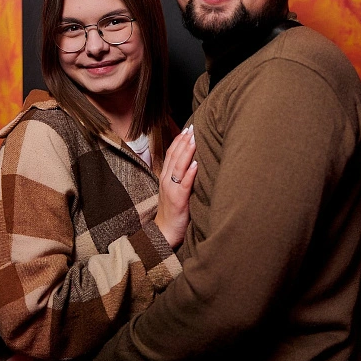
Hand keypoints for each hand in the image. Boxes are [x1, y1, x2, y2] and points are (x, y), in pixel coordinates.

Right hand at [155, 126, 197, 247]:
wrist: (165, 232)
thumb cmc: (174, 211)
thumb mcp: (175, 190)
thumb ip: (181, 176)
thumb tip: (193, 161)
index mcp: (165, 177)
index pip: (171, 153)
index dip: (178, 140)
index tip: (187, 128)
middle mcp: (166, 180)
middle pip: (174, 156)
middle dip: (183, 141)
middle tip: (192, 127)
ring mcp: (171, 190)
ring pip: (178, 167)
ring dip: (186, 152)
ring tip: (194, 139)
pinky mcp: (178, 200)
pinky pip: (184, 184)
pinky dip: (190, 173)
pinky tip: (196, 164)